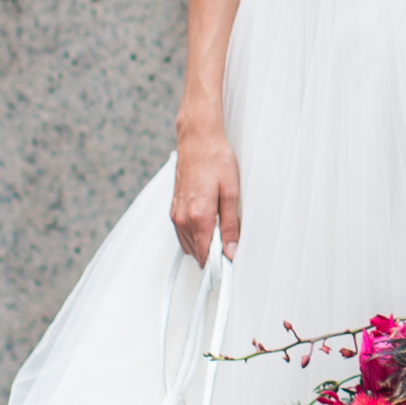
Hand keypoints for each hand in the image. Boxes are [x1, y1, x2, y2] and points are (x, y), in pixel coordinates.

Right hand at [172, 120, 239, 264]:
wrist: (197, 139)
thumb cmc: (215, 160)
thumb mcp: (232, 192)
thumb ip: (230, 225)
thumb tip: (231, 250)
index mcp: (198, 216)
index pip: (205, 256)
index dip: (218, 264)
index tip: (229, 264)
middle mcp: (182, 218)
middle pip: (197, 253)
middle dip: (213, 252)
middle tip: (230, 241)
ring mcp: (176, 214)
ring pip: (189, 245)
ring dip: (204, 243)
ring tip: (220, 226)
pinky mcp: (174, 209)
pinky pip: (183, 233)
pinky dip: (195, 234)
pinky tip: (209, 221)